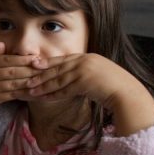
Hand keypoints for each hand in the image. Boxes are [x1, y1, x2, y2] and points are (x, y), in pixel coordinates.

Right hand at [0, 42, 40, 127]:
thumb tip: (2, 44)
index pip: (7, 59)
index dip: (23, 59)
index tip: (37, 58)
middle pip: (13, 71)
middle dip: (30, 69)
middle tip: (45, 68)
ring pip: (15, 83)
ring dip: (30, 81)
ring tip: (43, 78)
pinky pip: (14, 95)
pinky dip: (25, 92)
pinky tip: (35, 90)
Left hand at [24, 53, 153, 134]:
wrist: (128, 93)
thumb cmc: (114, 86)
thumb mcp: (98, 73)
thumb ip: (83, 71)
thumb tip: (70, 76)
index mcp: (87, 57)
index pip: (62, 59)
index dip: (47, 62)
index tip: (32, 64)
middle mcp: (84, 61)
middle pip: (57, 68)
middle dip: (40, 74)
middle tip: (25, 78)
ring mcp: (84, 71)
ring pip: (57, 79)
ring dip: (42, 85)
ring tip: (30, 89)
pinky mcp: (85, 83)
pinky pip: (64, 89)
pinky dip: (52, 94)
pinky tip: (42, 97)